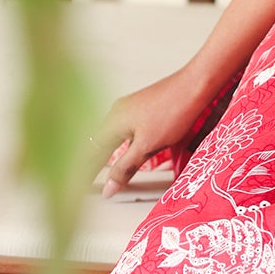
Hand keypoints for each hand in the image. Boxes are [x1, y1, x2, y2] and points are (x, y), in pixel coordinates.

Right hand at [96, 68, 215, 194]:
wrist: (194, 85)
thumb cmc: (173, 111)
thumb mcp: (147, 146)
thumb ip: (125, 167)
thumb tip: (108, 187)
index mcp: (112, 122)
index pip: (91, 153)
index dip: (85, 172)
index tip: (79, 187)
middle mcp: (116, 113)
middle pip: (97, 143)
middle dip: (91, 163)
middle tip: (86, 181)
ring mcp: (129, 108)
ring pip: (110, 135)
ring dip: (104, 153)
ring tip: (99, 168)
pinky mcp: (142, 107)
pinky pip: (122, 129)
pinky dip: (119, 143)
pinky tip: (123, 148)